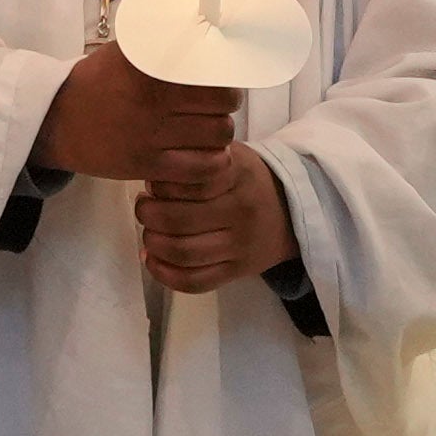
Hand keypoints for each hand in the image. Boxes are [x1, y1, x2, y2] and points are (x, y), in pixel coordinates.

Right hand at [33, 39, 229, 187]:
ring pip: (218, 134)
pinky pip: (202, 168)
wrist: (56, 121)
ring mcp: (151, 135)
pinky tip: (208, 155)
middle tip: (219, 105)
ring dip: (222, 132)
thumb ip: (160, 46)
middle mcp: (153, 98)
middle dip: (227, 103)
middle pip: (223, 101)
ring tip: (212, 129)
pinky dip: (214, 162)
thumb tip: (203, 34)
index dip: (226, 73)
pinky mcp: (148, 165)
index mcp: (149, 66)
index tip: (223, 76)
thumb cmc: (95, 82)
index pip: (210, 67)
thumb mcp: (123, 53)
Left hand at [134, 129, 293, 294]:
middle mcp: (241, 211)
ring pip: (183, 253)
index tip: (153, 185)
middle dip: (149, 215)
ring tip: (149, 233)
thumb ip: (194, 158)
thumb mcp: (228, 154)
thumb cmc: (245, 178)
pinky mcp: (238, 271)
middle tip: (144, 209)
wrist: (290, 210)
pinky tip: (153, 259)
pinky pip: (195, 281)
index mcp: (238, 175)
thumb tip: (150, 178)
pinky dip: (165, 274)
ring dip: (153, 243)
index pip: (190, 181)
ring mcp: (241, 245)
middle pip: (179, 220)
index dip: (161, 184)